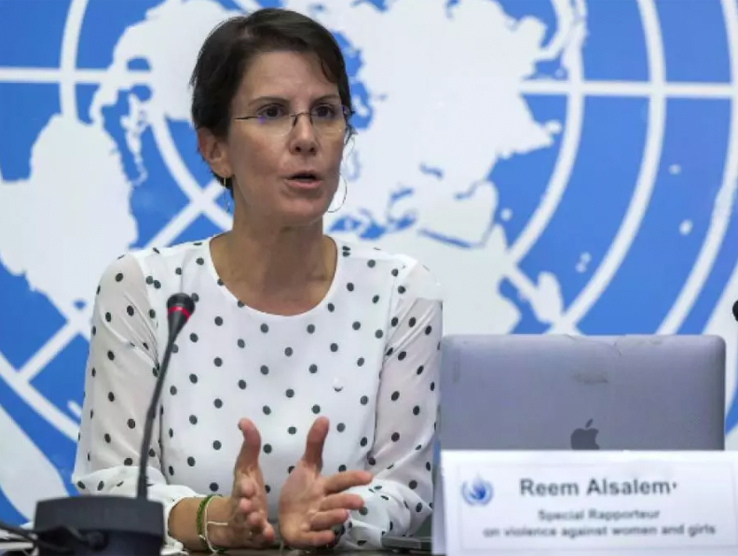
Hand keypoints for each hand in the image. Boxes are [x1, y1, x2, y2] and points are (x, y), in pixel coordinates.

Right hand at [211, 419, 275, 548]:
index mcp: (242, 488)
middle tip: (249, 505)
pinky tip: (269, 536)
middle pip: (243, 508)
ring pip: (251, 525)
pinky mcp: (258, 537)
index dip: (244, 487)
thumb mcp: (246, 466)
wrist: (233, 521)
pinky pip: (261, 539)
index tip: (248, 485)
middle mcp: (244, 507)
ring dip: (253, 523)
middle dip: (245, 506)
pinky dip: (263, 538)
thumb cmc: (244, 489)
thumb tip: (244, 419)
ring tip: (258, 521)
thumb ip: (250, 444)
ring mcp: (250, 523)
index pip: (241, 487)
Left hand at [278, 417, 372, 548]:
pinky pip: (311, 537)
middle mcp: (322, 504)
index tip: (368, 476)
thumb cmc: (300, 491)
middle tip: (359, 502)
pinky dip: (319, 537)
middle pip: (335, 502)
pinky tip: (327, 535)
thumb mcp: (306, 466)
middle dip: (346, 501)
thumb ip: (315, 444)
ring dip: (334, 517)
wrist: (284, 516)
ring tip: (344, 515)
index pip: (339, 481)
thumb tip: (324, 417)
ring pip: (325, 519)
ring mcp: (313, 521)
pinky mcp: (303, 535)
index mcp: (323, 487)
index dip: (352, 478)